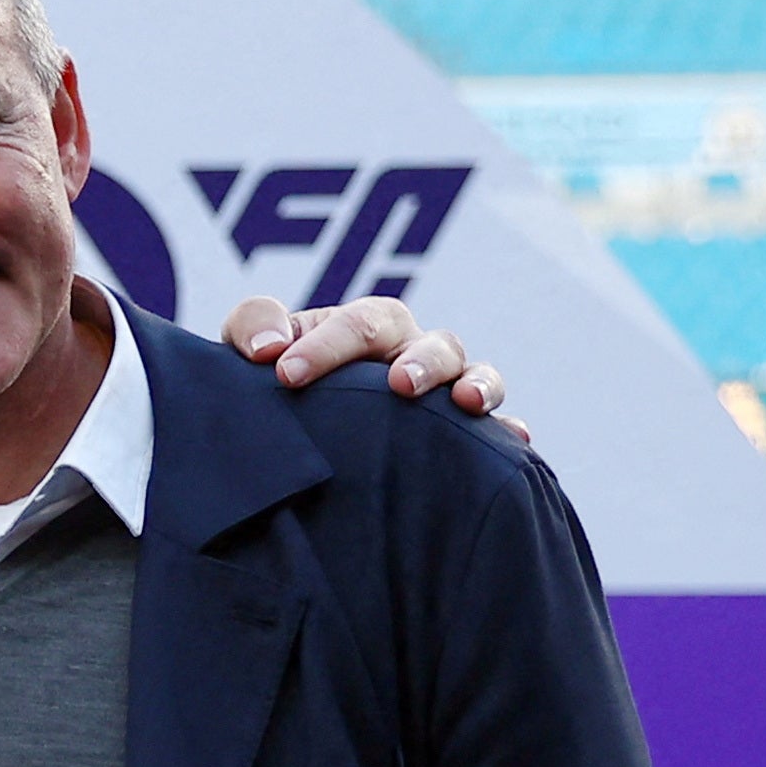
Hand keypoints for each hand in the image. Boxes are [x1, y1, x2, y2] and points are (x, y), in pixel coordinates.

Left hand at [231, 293, 525, 442]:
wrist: (291, 435)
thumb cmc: (274, 381)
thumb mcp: (251, 350)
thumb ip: (252, 326)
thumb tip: (267, 346)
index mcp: (364, 329)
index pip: (359, 324)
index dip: (326, 345)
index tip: (286, 374)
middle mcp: (410, 353)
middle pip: (431, 343)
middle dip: (419, 361)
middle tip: (399, 384)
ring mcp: (440, 393)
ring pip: (472, 374)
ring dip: (475, 384)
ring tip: (465, 402)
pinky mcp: (458, 436)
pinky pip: (495, 431)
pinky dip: (507, 432)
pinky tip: (513, 442)